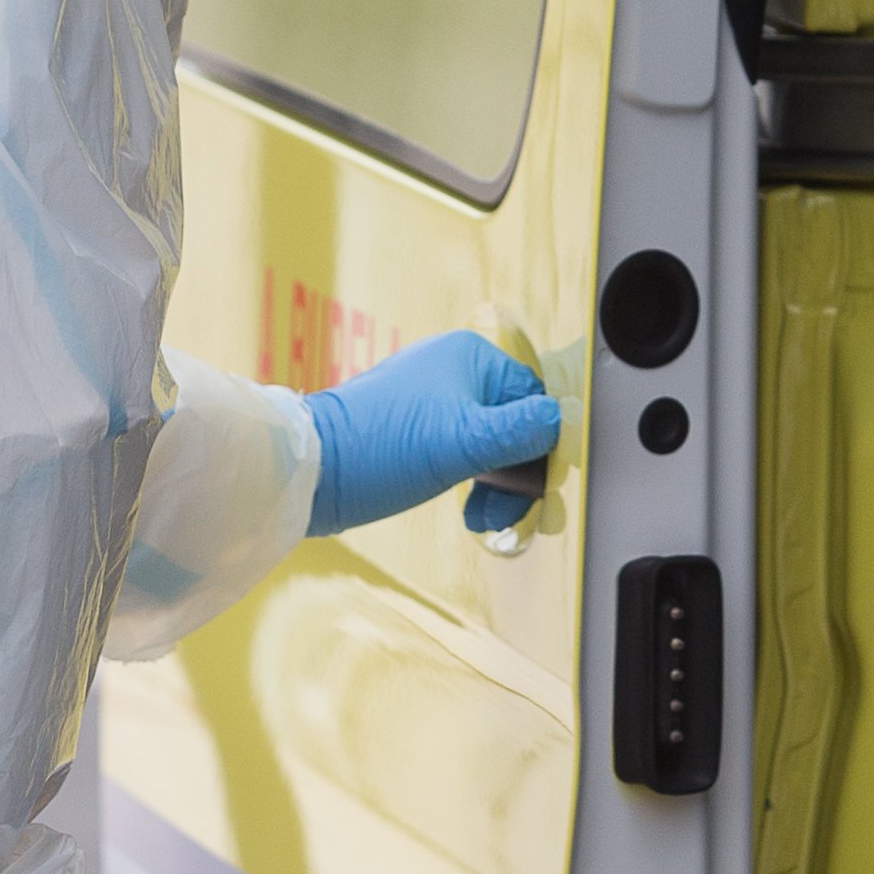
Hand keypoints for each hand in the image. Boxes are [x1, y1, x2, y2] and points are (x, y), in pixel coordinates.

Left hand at [306, 332, 563, 535]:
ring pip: (489, 442)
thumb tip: (560, 421)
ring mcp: (432, 398)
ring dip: (495, 483)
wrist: (313, 472)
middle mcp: (452, 369)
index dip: (539, 445)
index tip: (532, 487)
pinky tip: (467, 508)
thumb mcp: (465, 442)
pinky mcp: (415, 427)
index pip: (532, 399)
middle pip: (513, 423)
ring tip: (482, 516)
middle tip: (505, 511)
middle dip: (515, 472)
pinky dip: (471, 479)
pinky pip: (462, 450)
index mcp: (470, 357)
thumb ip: (521, 432)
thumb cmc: (383, 448)